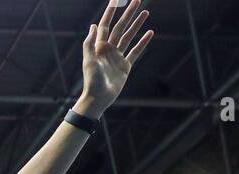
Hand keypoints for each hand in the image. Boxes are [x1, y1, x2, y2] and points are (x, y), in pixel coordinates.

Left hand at [78, 0, 152, 115]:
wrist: (98, 99)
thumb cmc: (91, 81)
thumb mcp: (88, 61)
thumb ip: (90, 43)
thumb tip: (94, 25)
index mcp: (99, 46)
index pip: (106, 24)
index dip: (111, 12)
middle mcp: (108, 49)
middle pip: (120, 27)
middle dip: (128, 13)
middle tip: (137, 0)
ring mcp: (117, 57)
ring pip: (128, 36)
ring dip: (137, 24)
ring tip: (146, 12)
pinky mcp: (125, 66)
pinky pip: (135, 51)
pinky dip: (142, 42)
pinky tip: (150, 33)